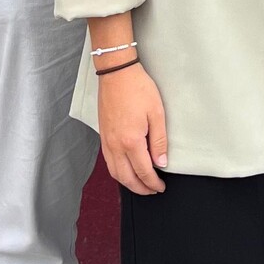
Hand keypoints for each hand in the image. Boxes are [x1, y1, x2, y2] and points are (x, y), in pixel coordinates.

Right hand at [97, 65, 168, 193]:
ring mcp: (106, 141)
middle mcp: (115, 145)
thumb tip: (161, 162)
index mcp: (131, 141)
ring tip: (140, 184)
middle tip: (152, 190)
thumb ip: (159, 141)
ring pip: (115, 173)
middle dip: (140, 188)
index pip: (143, 171)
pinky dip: (117, 172)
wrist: (116, 73)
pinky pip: (108, 162)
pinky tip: (125, 169)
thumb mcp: (157, 113)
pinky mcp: (102, 135)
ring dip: (127, 183)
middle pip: (126, 178)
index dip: (153, 183)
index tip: (160, 187)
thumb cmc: (137, 88)